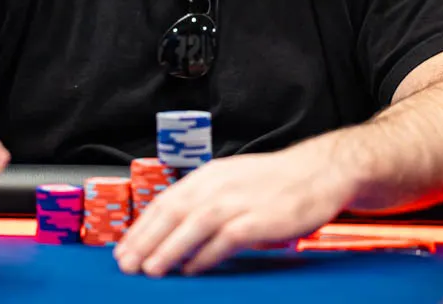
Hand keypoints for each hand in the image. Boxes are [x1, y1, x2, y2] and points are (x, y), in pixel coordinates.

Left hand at [114, 143, 345, 276]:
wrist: (318, 173)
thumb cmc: (274, 181)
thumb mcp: (231, 179)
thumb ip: (204, 198)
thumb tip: (172, 226)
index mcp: (209, 175)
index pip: (165, 201)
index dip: (142, 226)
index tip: (124, 248)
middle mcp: (219, 185)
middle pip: (172, 213)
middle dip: (146, 240)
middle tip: (126, 264)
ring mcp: (239, 201)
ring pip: (193, 226)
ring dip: (168, 249)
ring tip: (150, 270)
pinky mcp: (258, 220)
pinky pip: (224, 241)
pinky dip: (205, 256)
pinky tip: (191, 270)